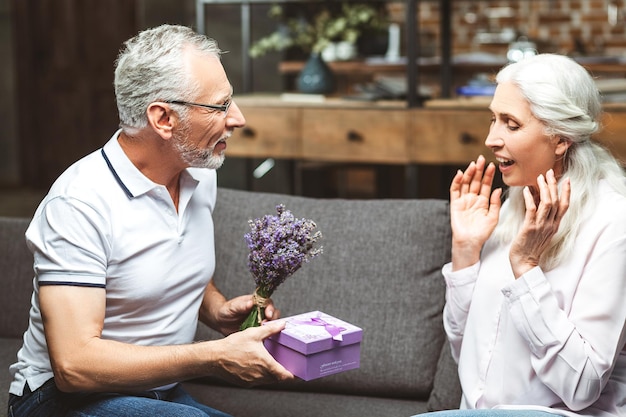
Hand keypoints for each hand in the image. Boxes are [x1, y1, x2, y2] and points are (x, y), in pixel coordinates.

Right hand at [208, 320, 293, 385]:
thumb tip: (282, 324)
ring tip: (274, 365)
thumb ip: (270, 330)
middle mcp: (260, 375)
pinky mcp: (245, 383)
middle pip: (277, 378)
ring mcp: (252, 381)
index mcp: (265, 364)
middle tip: (288, 366)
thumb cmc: (233, 345)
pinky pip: (258, 381)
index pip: (285, 375)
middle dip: (283, 373)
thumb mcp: (253, 333)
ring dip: (272, 374)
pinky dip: (262, 375)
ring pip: (268, 380)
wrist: (214, 358)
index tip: (299, 373)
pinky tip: (259, 366)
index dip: (294, 375)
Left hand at [213, 293, 280, 335]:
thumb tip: (251, 303)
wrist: (220, 321)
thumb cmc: (226, 310)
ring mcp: (259, 321)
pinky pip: (265, 333)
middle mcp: (260, 311)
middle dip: (273, 319)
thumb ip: (241, 305)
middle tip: (266, 324)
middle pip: (273, 313)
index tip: (268, 314)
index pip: (268, 303)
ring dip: (270, 328)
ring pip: (271, 323)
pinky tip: (262, 339)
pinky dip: (266, 336)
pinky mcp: (256, 331)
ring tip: (264, 332)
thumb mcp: (232, 307)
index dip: (270, 308)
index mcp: (256, 302)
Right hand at [449, 155, 501, 269]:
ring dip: (469, 174)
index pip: (486, 185)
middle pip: (476, 181)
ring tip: (473, 164)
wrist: (470, 242)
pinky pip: (454, 191)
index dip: (489, 175)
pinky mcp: (455, 204)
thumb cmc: (482, 233)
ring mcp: (463, 201)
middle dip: (479, 170)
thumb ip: (495, 203)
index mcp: (483, 201)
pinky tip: (460, 174)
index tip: (493, 165)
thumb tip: (498, 189)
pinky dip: (456, 182)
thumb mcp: (493, 217)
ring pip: (465, 183)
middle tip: (482, 159)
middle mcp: (473, 199)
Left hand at [509, 169, 569, 277]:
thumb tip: (538, 200)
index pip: (564, 206)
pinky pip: (531, 210)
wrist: (524, 262)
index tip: (566, 179)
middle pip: (556, 201)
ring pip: (547, 203)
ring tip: (539, 177)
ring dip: (543, 188)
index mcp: (554, 225)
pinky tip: (526, 190)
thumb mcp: (540, 231)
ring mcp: (541, 226)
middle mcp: (550, 224)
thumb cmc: (530, 247)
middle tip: (549, 172)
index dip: (566, 192)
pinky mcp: (530, 228)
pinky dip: (529, 198)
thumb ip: (541, 217)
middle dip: (553, 185)